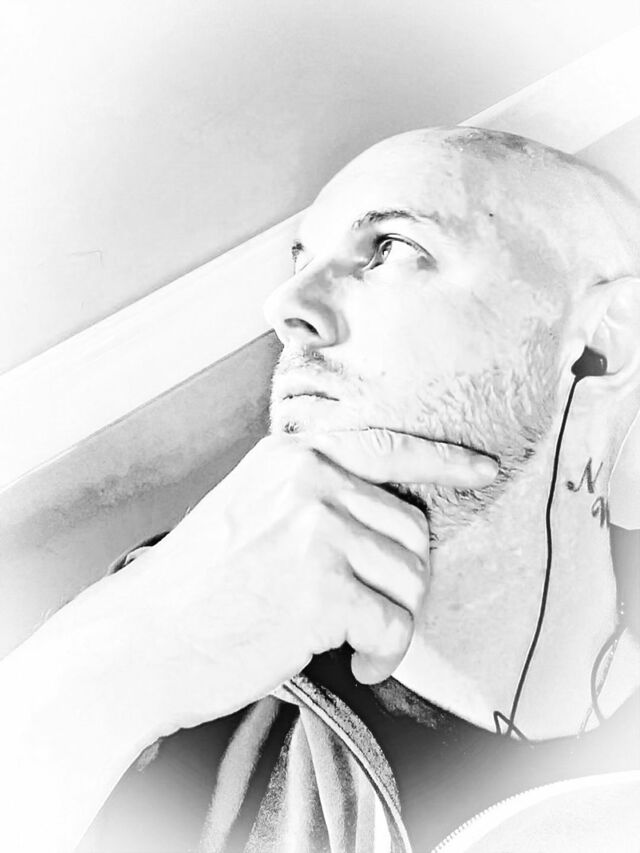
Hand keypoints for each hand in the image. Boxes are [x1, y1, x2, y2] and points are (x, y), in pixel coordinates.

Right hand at [106, 430, 497, 732]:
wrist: (144, 636)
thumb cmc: (197, 582)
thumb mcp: (250, 506)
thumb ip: (312, 496)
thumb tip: (384, 521)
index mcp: (292, 455)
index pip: (387, 448)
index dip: (444, 461)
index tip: (482, 468)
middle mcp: (310, 481)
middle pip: (411, 528)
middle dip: (404, 579)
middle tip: (373, 614)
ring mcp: (317, 531)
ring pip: (411, 576)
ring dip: (395, 621)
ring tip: (359, 644)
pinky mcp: (323, 588)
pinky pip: (395, 625)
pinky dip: (385, 655)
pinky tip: (356, 666)